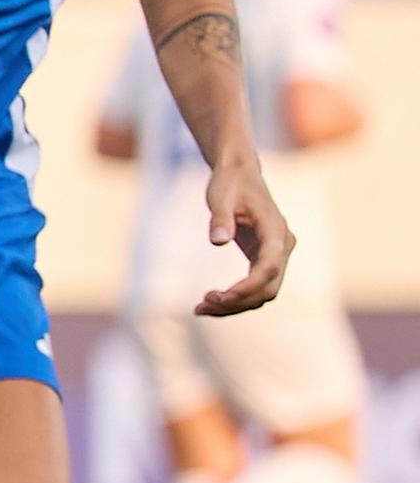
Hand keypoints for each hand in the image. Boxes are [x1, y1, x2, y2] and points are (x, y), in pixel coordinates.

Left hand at [196, 155, 292, 315]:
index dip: (247, 287)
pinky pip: (255, 286)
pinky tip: (211, 302)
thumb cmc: (230, 183)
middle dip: (237, 302)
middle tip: (201, 306)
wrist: (240, 174)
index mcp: (276, 231)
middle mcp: (282, 246)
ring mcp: (276, 254)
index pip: (269, 268)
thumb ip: (220, 218)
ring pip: (263, 292)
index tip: (220, 297)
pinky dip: (236, 298)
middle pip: (268, 288)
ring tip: (200, 308)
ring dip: (235, 305)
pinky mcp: (264, 258)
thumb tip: (217, 242)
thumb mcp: (221, 196)